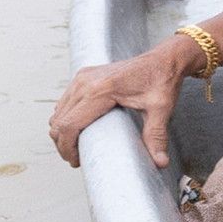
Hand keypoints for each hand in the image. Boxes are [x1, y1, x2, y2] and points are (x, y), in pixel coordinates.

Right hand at [52, 37, 194, 169]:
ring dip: (62, 131)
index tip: (76, 161)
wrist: (164, 58)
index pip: (69, 124)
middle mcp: (86, 82)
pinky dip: (66, 117)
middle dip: (62, 144)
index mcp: (100, 90)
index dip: (67, 148)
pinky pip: (65, 101)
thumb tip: (160, 162)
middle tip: (76, 159)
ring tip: (77, 146)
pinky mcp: (84, 76)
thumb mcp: (161, 109)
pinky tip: (80, 128)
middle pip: (58, 120)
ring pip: (58, 111)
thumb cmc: (161, 80)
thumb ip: (156, 136)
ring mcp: (83, 77)